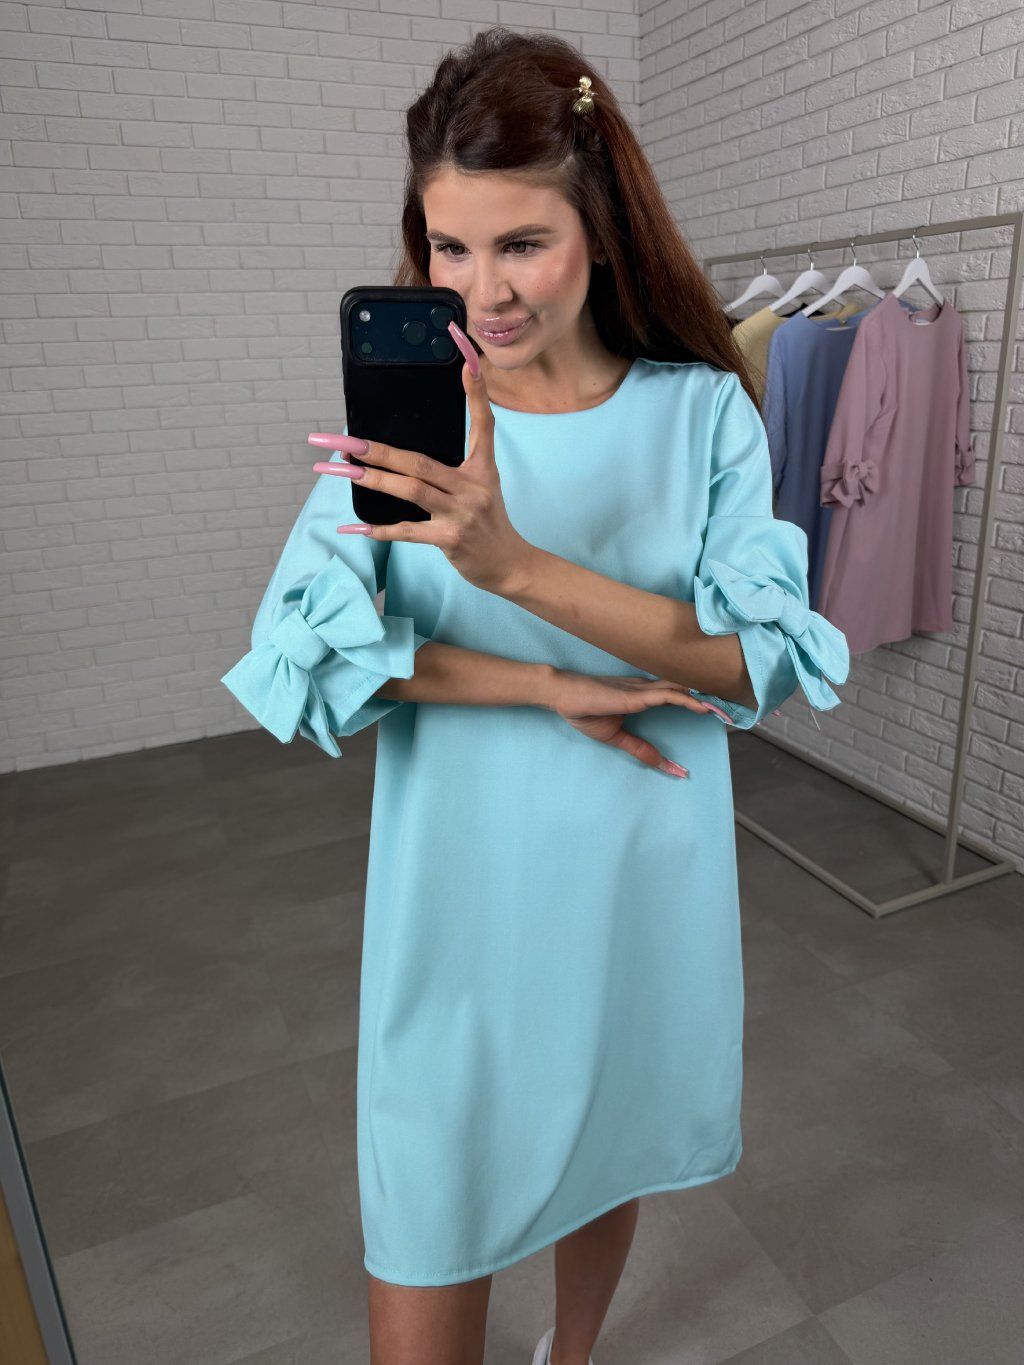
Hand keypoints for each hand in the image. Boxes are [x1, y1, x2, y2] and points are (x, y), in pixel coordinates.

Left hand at [310, 321, 530, 596]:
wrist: (510, 564)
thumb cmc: (488, 521)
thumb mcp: (483, 486)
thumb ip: (453, 468)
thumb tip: (407, 454)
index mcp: (482, 469)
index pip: (482, 426)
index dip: (477, 395)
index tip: (469, 364)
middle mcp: (472, 488)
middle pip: (420, 461)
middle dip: (379, 450)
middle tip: (346, 441)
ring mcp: (461, 514)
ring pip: (410, 490)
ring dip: (373, 480)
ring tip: (343, 472)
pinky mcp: (450, 539)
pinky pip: (408, 532)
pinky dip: (380, 530)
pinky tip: (356, 526)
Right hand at [544, 669, 719, 776]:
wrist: (562, 696)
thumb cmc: (584, 711)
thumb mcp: (616, 737)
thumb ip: (640, 749)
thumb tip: (663, 765)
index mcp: (643, 697)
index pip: (678, 697)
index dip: (697, 703)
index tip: (717, 716)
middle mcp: (648, 690)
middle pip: (686, 691)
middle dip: (710, 699)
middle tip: (732, 709)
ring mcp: (643, 691)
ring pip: (683, 690)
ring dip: (705, 699)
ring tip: (726, 708)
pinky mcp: (637, 695)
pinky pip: (668, 694)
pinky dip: (687, 699)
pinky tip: (702, 705)